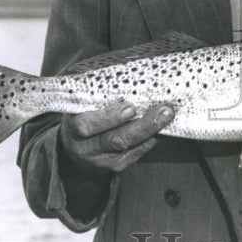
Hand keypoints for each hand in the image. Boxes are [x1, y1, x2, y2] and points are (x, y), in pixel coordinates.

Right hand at [59, 100, 175, 177]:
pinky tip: (166, 126)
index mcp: (72, 128)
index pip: (88, 125)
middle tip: (163, 110)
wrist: (75, 151)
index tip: (129, 107)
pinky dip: (153, 137)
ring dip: (152, 130)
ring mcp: (103, 160)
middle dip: (142, 125)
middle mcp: (86, 148)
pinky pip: (138, 152)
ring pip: (130, 147)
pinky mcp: (118, 165)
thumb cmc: (80, 116)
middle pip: (116, 139)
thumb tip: (129, 76)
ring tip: (168, 115)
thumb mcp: (79, 106)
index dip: (109, 118)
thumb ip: (95, 95)